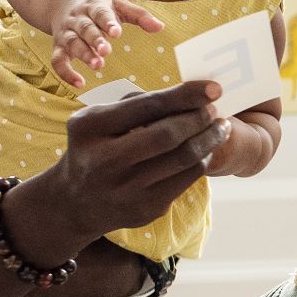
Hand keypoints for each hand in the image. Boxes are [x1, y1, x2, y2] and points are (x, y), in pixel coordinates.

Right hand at [17, 81, 229, 253]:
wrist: (76, 202)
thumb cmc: (96, 147)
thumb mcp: (98, 120)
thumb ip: (135, 104)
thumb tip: (190, 94)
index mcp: (91, 127)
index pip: (147, 107)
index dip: (184, 96)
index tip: (213, 88)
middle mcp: (104, 160)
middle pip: (167, 135)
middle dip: (199, 119)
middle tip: (215, 109)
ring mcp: (125, 188)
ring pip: (183, 159)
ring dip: (209, 139)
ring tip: (220, 126)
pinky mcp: (145, 208)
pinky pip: (186, 179)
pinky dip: (201, 160)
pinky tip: (206, 149)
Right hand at [46, 0, 163, 88]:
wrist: (60, 0)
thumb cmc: (97, 6)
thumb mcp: (118, 4)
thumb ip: (139, 15)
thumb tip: (161, 27)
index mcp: (94, 5)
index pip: (100, 13)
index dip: (108, 23)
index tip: (117, 32)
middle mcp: (78, 19)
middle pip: (85, 29)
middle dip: (95, 40)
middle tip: (106, 51)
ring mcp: (66, 33)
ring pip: (72, 43)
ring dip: (84, 55)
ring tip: (98, 66)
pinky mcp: (58, 46)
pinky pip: (57, 60)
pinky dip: (65, 72)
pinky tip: (79, 83)